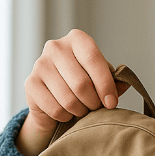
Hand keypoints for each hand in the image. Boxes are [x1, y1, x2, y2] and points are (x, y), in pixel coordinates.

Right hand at [17, 29, 130, 155]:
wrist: (54, 97)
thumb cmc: (83, 84)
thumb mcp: (101, 78)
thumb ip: (115, 80)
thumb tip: (124, 84)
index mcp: (77, 39)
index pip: (94, 59)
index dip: (105, 84)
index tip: (111, 103)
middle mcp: (56, 47)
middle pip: (81, 83)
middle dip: (93, 102)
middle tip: (96, 108)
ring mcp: (40, 64)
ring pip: (68, 99)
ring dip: (80, 111)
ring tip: (82, 109)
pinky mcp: (30, 83)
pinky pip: (55, 109)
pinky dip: (65, 116)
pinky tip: (66, 112)